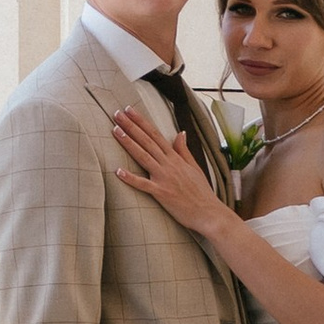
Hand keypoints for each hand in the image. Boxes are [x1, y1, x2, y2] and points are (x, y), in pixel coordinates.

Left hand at [110, 103, 230, 240]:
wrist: (208, 213)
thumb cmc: (201, 192)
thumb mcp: (194, 167)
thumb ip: (184, 150)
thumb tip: (180, 133)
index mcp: (175, 158)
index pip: (155, 135)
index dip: (142, 122)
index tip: (130, 110)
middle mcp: (168, 165)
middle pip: (147, 141)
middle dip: (131, 126)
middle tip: (117, 114)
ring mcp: (164, 178)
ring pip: (143, 157)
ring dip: (129, 143)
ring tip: (115, 131)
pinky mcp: (161, 193)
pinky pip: (143, 185)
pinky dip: (131, 178)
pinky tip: (118, 171)